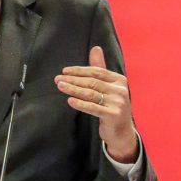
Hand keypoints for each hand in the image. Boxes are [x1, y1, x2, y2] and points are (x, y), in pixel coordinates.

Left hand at [54, 46, 137, 162]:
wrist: (121, 132)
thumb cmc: (112, 107)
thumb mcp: (108, 87)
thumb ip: (101, 68)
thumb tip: (95, 48)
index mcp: (119, 80)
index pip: (96, 71)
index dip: (79, 70)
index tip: (65, 71)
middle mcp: (120, 90)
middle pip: (92, 82)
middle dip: (73, 80)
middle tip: (58, 79)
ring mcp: (118, 103)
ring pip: (91, 93)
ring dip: (73, 89)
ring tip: (60, 87)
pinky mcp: (113, 115)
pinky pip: (93, 108)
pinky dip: (80, 104)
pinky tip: (70, 100)